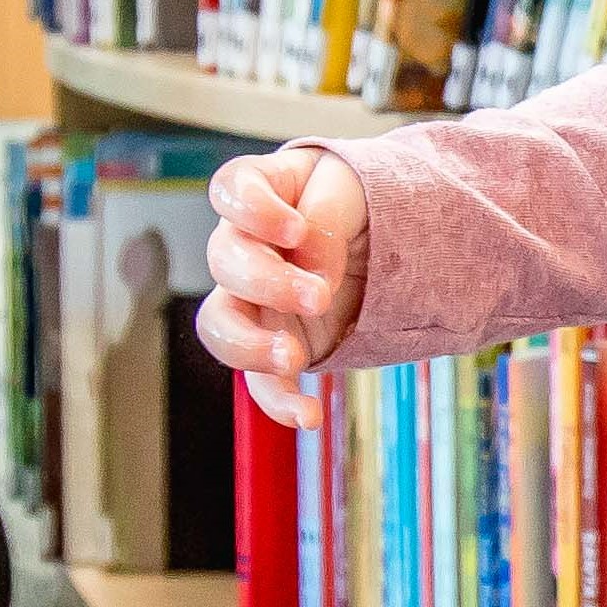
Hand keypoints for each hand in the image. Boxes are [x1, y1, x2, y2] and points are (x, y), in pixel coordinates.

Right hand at [196, 143, 366, 421]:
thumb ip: (327, 216)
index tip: (294, 229)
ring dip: (250, 346)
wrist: (387, 244)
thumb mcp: (355, 190)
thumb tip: (312, 272)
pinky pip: (260, 381)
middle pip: (224, 260)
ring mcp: (252, 300)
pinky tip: (310, 416)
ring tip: (295, 357)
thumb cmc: (362, 204)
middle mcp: (244, 245)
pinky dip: (280, 403)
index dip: (252, 210)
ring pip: (219, 326)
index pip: (231, 190)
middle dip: (268, 282)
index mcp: (262, 192)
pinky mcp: (275, 345)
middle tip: (319, 297)